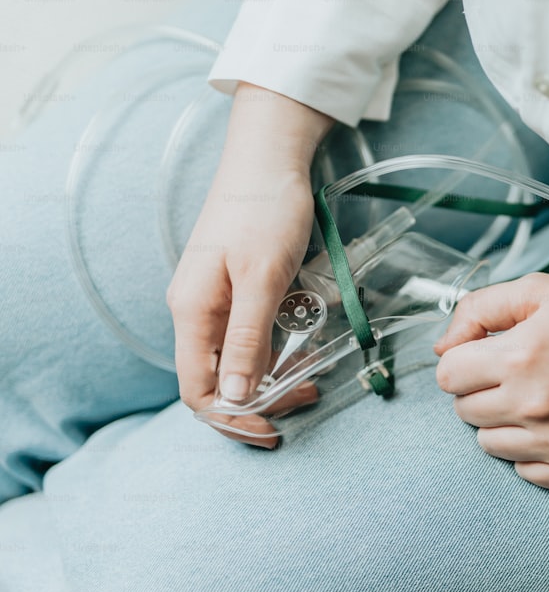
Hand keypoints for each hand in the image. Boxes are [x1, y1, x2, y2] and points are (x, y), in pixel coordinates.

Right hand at [167, 83, 333, 447]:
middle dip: (258, 402)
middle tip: (306, 399)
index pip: (199, 390)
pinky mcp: (236, 290)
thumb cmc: (265, 212)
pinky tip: (303, 347)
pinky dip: (275, 351)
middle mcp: (196, 312)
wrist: (268, 161)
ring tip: (312, 377)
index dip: (233, 418)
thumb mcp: (262, 279)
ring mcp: (215, 301)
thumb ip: (246, 340)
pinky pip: (249, 336)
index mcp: (192, 313)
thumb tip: (235, 397)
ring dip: (271, 378)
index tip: (274, 430)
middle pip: (217, 380)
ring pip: (236, 361)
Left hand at [434, 273, 548, 487]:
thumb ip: (481, 309)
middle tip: (514, 374)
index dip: (462, 361)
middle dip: (480, 389)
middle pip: (464, 411)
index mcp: (519, 356)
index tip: (484, 356)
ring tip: (534, 399)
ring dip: (501, 422)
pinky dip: (529, 453)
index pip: (447, 376)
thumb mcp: (543, 291)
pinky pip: (525, 472)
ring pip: (488, 445)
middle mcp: (532, 404)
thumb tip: (442, 347)